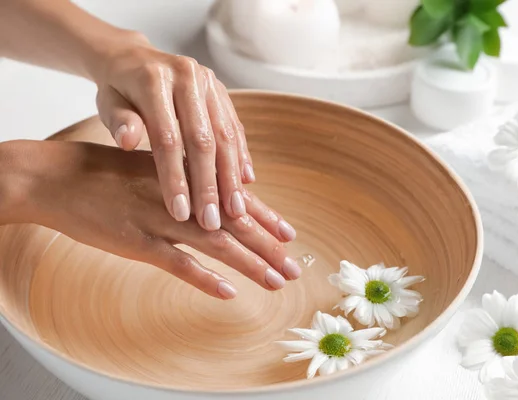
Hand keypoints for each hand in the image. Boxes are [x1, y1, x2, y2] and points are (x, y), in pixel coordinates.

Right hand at [2, 140, 301, 299]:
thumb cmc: (105, 173)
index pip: (235, 199)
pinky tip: (228, 291)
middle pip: (235, 224)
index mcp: (186, 177)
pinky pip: (177, 263)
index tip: (290, 235)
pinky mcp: (137, 242)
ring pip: (216, 244)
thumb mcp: (152, 168)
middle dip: (268, 247)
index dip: (266, 218)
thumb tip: (212, 196)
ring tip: (276, 281)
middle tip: (293, 268)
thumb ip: (184, 182)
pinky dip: (204, 278)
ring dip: (250, 264)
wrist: (58, 178)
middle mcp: (181, 197)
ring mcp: (160, 220)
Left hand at [93, 37, 255, 229]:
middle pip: (203, 139)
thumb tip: (129, 142)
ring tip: (235, 211)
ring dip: (231, 177)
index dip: (175, 178)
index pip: (168, 138)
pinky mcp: (221, 91)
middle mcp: (188, 77)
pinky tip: (245, 184)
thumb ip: (118, 122)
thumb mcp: (107, 103)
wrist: (134, 59)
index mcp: (154, 80)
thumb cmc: (117, 90)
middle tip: (212, 221)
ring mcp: (209, 83)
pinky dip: (241, 156)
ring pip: (226, 135)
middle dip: (209, 185)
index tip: (180, 213)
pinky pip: (235, 127)